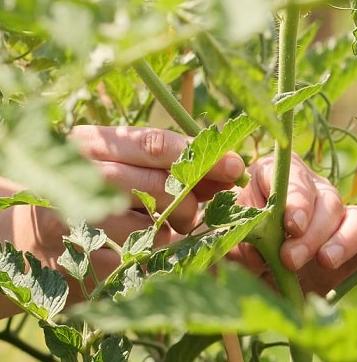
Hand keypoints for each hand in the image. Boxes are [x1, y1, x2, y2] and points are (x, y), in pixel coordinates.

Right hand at [0, 125, 244, 307]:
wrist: (33, 226)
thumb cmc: (87, 189)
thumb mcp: (119, 164)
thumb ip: (167, 165)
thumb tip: (225, 170)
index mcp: (95, 143)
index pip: (155, 144)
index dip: (200, 156)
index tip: (234, 166)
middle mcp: (85, 176)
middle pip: (158, 187)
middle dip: (188, 203)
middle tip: (193, 213)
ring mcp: (78, 218)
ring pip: (150, 229)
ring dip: (171, 233)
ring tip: (165, 230)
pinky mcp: (79, 258)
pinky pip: (135, 262)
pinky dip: (154, 259)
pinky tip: (149, 251)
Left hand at [231, 153, 356, 294]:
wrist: (264, 268)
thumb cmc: (247, 244)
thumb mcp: (237, 239)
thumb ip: (243, 241)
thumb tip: (256, 253)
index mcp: (270, 175)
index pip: (288, 175)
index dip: (295, 200)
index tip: (292, 226)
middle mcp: (304, 185)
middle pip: (318, 196)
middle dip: (309, 230)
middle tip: (290, 258)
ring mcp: (328, 205)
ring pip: (340, 210)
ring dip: (331, 238)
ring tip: (320, 261)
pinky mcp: (349, 228)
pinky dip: (350, 242)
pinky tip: (331, 260)